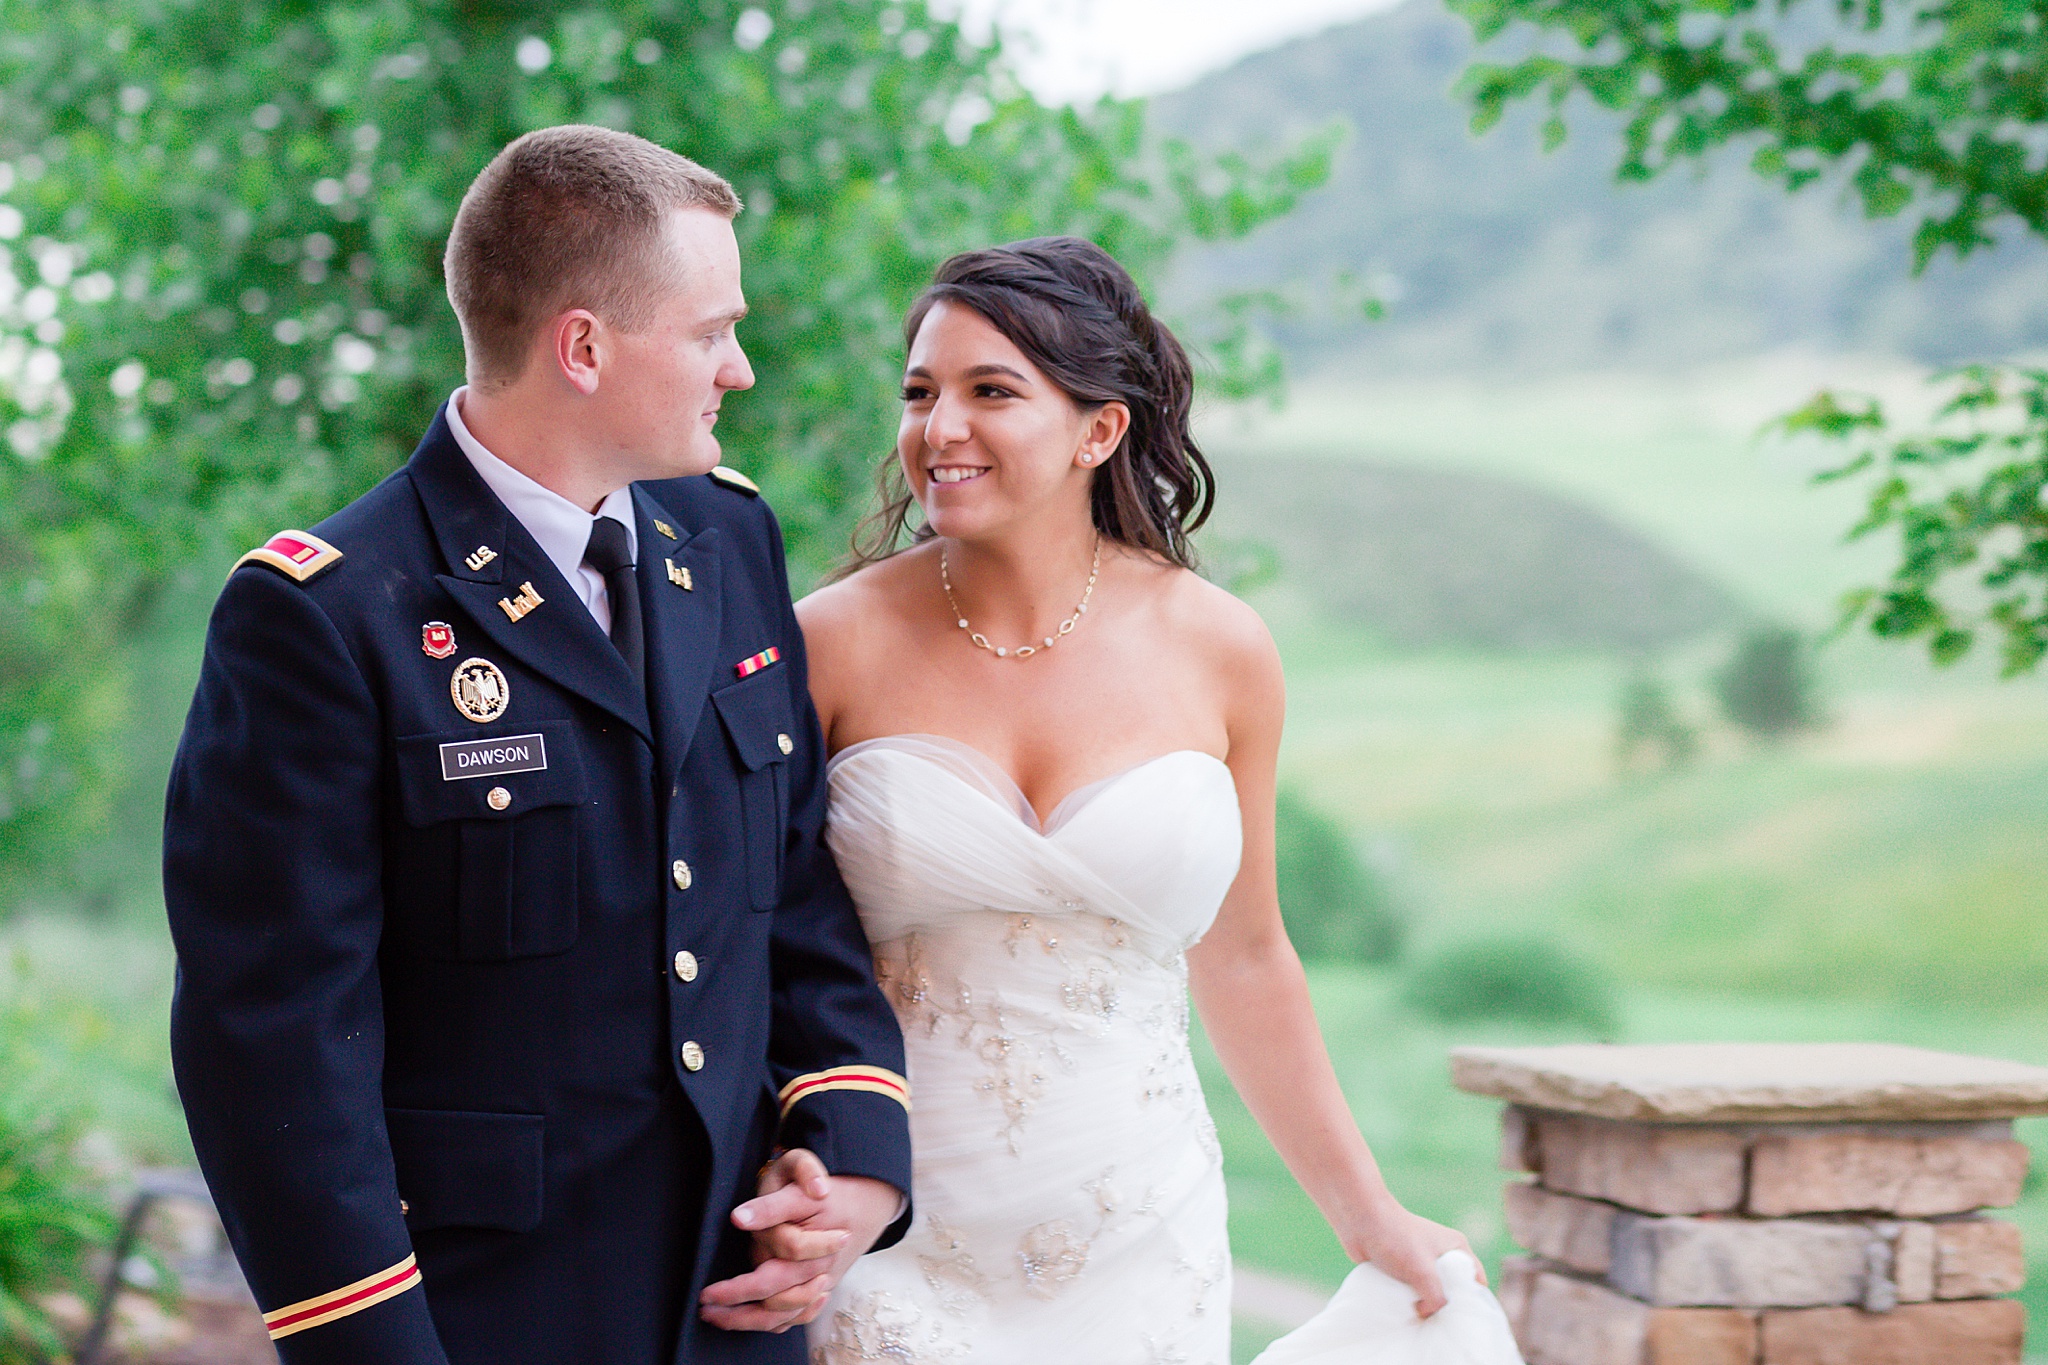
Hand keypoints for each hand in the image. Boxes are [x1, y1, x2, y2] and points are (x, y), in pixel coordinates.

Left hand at [698, 1149, 901, 1333]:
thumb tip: (740, 1218)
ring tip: (719, 1319)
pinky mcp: (823, 1286)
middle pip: (777, 1302)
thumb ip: (771, 1203)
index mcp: (811, 1246)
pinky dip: (779, 1323)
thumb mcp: (799, 1176)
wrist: (869, 1200)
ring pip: (786, 1314)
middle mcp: (818, 1269)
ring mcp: (822, 1281)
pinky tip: (754, 1322)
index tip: (707, 1292)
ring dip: (750, 1322)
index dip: (737, 1287)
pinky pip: (800, 1315)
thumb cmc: (827, 1187)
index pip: (768, 1279)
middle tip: (706, 1308)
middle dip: (737, 1311)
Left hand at [1344, 1199, 1479, 1318]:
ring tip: (1421, 1324)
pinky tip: (1406, 1316)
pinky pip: (1412, 1291)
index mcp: (1457, 1248)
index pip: (1475, 1281)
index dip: (1473, 1302)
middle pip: (1453, 1290)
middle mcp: (1442, 1254)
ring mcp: (1421, 1262)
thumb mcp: (1423, 1270)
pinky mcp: (1403, 1269)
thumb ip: (1436, 1298)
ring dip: (1425, 1306)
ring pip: (1430, 1292)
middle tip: (1441, 1328)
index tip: (1466, 1323)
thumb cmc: (1395, 1237)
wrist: (1359, 1220)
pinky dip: (1409, 1302)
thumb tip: (1427, 1315)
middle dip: (1446, 1308)